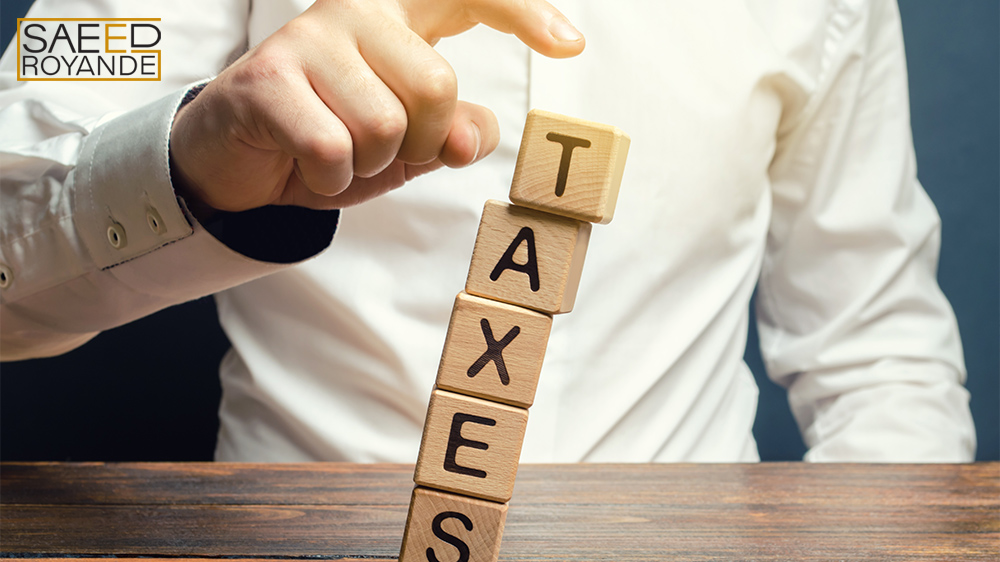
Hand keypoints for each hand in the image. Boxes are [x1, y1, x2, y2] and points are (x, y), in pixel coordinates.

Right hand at [169, 0, 584, 214]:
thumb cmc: (330, 140)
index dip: (523, 13)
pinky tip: (308, 165)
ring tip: (338, 153)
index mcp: (398, 15)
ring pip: (386, 126)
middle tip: (383, 150)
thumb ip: (451, 133)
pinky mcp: (267, 79)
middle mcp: (355, 11)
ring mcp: (308, 40)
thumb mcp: (408, 145)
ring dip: (369, 165)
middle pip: (437, 87)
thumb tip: (474, 137)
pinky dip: (330, 179)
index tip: (570, 44)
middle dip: (419, 143)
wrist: (238, 160)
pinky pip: (333, 149)